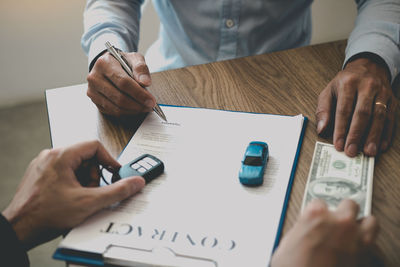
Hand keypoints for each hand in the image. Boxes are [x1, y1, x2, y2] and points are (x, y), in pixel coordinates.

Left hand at [2, 141, 144, 249]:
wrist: (20, 230)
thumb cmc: (45, 215)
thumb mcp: (89, 203)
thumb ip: (117, 191)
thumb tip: (135, 182)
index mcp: (61, 156)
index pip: (94, 146)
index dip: (109, 160)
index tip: (115, 172)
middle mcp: (50, 156)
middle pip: (85, 157)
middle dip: (94, 176)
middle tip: (91, 192)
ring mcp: (44, 166)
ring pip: (75, 166)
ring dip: (83, 182)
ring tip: (78, 199)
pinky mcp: (40, 176)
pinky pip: (64, 173)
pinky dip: (72, 185)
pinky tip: (70, 200)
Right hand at [87, 51, 155, 116]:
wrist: (109, 65)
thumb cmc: (122, 62)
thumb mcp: (134, 58)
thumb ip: (141, 68)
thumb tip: (146, 83)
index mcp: (104, 63)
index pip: (123, 82)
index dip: (139, 93)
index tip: (151, 100)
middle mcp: (94, 78)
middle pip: (119, 97)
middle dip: (138, 104)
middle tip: (150, 105)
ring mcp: (92, 91)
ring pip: (116, 107)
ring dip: (134, 110)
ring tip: (144, 107)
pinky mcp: (95, 101)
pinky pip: (112, 112)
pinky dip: (126, 112)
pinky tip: (135, 108)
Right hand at [271, 199, 378, 266]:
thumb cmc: (295, 266)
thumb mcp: (289, 242)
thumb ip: (303, 229)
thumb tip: (307, 230)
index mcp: (315, 215)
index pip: (319, 202)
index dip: (318, 212)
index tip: (318, 218)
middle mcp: (338, 222)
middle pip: (349, 204)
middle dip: (345, 212)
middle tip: (338, 221)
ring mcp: (355, 238)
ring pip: (370, 221)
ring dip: (363, 225)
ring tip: (355, 231)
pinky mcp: (367, 256)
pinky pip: (373, 244)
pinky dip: (368, 246)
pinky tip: (359, 249)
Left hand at [316, 57, 396, 156]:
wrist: (368, 66)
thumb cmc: (345, 83)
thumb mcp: (329, 91)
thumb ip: (323, 110)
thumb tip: (321, 129)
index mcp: (348, 83)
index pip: (344, 109)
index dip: (341, 128)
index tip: (338, 144)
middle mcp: (367, 86)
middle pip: (363, 113)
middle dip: (356, 134)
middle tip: (352, 151)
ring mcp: (382, 92)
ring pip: (380, 116)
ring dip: (374, 136)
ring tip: (368, 152)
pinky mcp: (393, 100)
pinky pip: (392, 118)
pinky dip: (387, 133)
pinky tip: (381, 146)